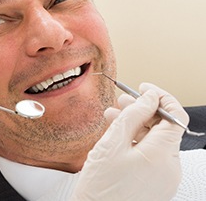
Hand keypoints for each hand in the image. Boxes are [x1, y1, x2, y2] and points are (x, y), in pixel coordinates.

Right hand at [72, 83, 188, 200]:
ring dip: (137, 125)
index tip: (144, 89)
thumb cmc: (100, 186)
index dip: (160, 97)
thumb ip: (133, 115)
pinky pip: (151, 155)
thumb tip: (149, 98)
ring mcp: (165, 177)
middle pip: (164, 128)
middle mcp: (170, 167)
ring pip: (156, 141)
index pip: (175, 115)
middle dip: (144, 110)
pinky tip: (118, 136)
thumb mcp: (112, 143)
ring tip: (113, 116)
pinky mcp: (156, 184)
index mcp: (161, 155)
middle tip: (122, 100)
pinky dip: (137, 142)